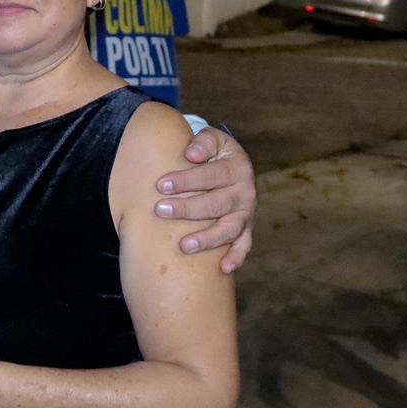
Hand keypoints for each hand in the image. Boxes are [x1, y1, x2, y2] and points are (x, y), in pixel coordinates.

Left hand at [155, 126, 256, 273]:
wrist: (230, 165)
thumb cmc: (213, 152)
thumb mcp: (212, 138)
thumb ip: (203, 142)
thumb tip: (191, 154)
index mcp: (238, 167)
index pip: (212, 175)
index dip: (187, 180)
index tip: (161, 184)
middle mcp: (245, 192)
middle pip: (217, 204)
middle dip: (188, 209)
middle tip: (160, 210)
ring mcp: (246, 214)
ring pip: (229, 229)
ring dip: (207, 239)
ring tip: (183, 246)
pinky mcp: (246, 230)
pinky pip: (244, 246)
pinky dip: (236, 258)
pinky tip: (223, 269)